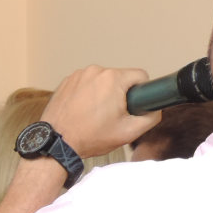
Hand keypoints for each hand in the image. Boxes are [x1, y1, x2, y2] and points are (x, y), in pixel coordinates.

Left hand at [43, 65, 160, 157]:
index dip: (142, 91)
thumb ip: (150, 118)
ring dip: (103, 94)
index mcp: (112, 78)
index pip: (140, 76)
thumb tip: (156, 109)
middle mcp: (95, 71)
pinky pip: (86, 84)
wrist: (57, 142)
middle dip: (121, 94)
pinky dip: (87, 94)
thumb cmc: (90, 137)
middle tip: (112, 115)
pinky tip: (83, 111)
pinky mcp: (66, 81)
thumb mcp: (128, 132)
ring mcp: (78, 75)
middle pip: (120, 78)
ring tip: (95, 114)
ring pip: (102, 81)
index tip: (134, 106)